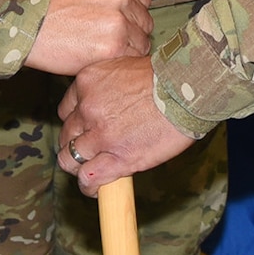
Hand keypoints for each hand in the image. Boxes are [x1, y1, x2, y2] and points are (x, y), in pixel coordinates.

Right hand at [24, 0, 152, 74]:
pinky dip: (120, 61)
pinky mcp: (115, 45)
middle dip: (130, 32)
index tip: (116, 22)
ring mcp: (120, 20)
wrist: (26, 22)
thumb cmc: (47, 3)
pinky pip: (132, 57)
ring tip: (101, 50)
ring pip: (141, 41)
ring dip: (126, 48)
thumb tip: (127, 0)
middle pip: (144, 20)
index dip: (130, 14)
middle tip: (106, 39)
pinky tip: (102, 59)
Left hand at [56, 55, 194, 194]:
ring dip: (78, 167)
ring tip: (88, 172)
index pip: (66, 110)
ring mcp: (100, 135)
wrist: (187, 90)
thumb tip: (113, 102)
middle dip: (75, 144)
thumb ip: (110, 86)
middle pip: (66, 135)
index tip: (85, 129)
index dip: (76, 123)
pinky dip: (88, 187)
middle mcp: (87, 108)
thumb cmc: (167, 76)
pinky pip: (89, 178)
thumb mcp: (127, 66)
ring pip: (70, 159)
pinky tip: (95, 188)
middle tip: (88, 151)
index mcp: (87, 81)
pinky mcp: (117, 159)